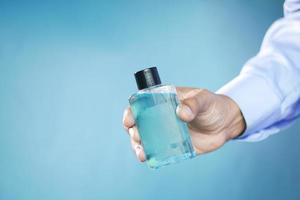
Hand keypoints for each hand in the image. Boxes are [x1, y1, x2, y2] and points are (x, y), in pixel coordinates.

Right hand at [122, 87, 245, 161]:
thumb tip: (182, 113)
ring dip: (139, 147)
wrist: (225, 123)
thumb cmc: (212, 105)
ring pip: (145, 140)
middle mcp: (160, 117)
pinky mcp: (173, 146)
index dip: (130, 112)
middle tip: (138, 137)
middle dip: (133, 133)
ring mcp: (165, 133)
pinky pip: (158, 152)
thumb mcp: (203, 99)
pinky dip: (152, 157)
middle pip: (138, 125)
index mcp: (162, 101)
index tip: (129, 120)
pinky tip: (151, 160)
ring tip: (142, 154)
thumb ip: (193, 104)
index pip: (140, 105)